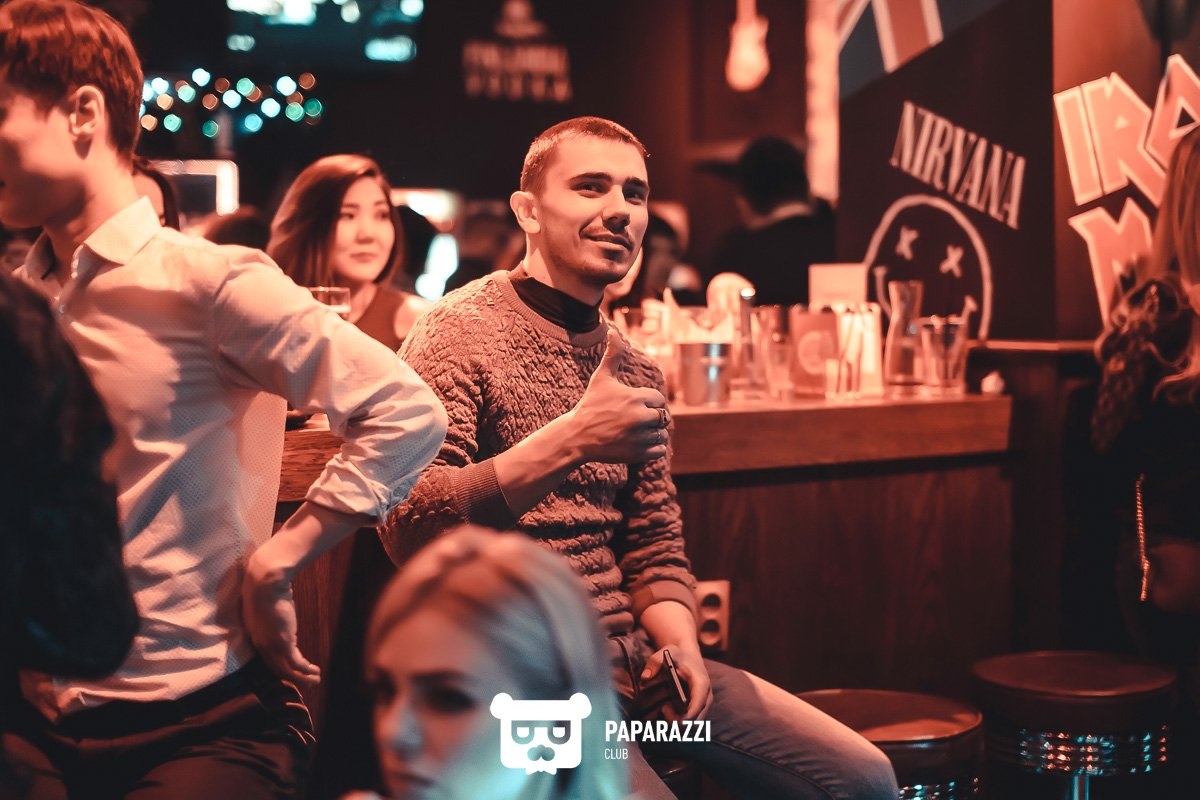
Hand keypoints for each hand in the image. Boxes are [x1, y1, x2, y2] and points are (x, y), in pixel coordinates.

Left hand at [241, 546, 320, 686]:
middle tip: (306, 683)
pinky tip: (315, 671)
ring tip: (315, 680)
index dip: (282, 671)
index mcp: (256, 639)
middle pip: (277, 671)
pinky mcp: (283, 643)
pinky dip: (306, 671)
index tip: (294, 674)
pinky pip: (296, 664)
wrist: (265, 584)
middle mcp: (262, 647)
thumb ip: (273, 617)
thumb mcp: (267, 608)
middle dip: (293, 680)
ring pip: (287, 672)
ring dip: (302, 679)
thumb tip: (282, 615)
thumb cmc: (265, 589)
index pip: (269, 662)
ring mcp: (272, 646)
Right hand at [568, 328, 668, 463]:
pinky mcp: (638, 454)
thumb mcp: (602, 378)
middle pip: (662, 417)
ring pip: (662, 434)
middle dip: (651, 419)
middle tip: (631, 421)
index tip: (633, 407)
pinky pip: (660, 450)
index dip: (648, 403)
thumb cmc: (591, 405)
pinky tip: (637, 443)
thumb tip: (612, 331)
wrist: (576, 437)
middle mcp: (640, 417)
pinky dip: (653, 448)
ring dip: (652, 434)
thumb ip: (613, 354)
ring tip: (633, 433)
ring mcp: (640, 437)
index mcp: (636, 397)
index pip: (659, 400)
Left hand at [641, 645, 712, 720]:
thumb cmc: (679, 655)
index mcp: (702, 685)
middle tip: (663, 708)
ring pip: (691, 727)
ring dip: (675, 722)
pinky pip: (688, 725)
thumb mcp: (668, 651)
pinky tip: (665, 710)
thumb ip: (655, 661)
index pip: (698, 705)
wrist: (689, 657)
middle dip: (676, 721)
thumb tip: (645, 677)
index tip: (665, 710)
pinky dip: (675, 723)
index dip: (685, 716)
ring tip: (664, 707)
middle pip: (695, 722)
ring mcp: (702, 707)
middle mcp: (705, 699)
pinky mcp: (696, 712)